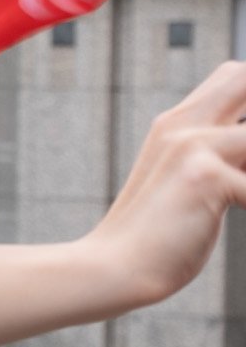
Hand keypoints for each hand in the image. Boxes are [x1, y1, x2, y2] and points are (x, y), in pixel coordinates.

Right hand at [83, 62, 245, 309]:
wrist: (114, 269)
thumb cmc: (156, 235)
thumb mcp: (186, 181)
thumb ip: (220, 158)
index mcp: (176, 124)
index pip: (236, 78)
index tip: (245, 152)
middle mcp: (183, 124)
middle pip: (243, 78)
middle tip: (243, 167)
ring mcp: (192, 146)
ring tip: (235, 193)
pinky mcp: (205, 177)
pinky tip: (233, 212)